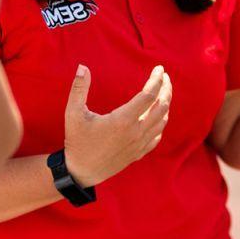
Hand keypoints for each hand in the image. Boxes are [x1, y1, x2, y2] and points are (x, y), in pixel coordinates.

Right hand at [63, 64, 171, 187]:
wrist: (81, 172)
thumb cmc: (77, 141)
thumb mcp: (73, 114)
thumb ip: (79, 88)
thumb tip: (82, 66)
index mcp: (123, 120)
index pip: (149, 95)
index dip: (156, 80)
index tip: (159, 68)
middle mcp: (135, 132)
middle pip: (161, 106)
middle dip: (166, 89)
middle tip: (165, 77)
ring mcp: (139, 144)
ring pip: (162, 121)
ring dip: (166, 104)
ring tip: (164, 91)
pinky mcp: (138, 153)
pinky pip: (157, 135)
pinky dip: (161, 122)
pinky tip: (159, 115)